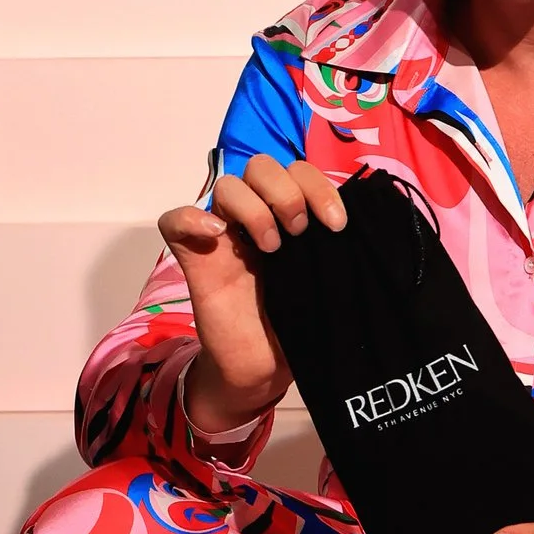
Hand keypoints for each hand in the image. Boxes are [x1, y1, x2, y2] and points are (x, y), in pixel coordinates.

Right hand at [160, 155, 345, 442]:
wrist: (263, 368)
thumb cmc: (297, 323)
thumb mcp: (326, 282)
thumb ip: (334, 249)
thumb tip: (358, 226)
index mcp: (289, 216)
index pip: (299, 171)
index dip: (320, 187)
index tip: (338, 225)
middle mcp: (256, 216)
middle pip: (261, 165)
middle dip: (287, 192)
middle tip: (300, 233)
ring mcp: (223, 235)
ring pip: (228, 185)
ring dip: (253, 208)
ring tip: (271, 248)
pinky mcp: (195, 258)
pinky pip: (175, 220)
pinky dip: (192, 218)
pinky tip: (217, 236)